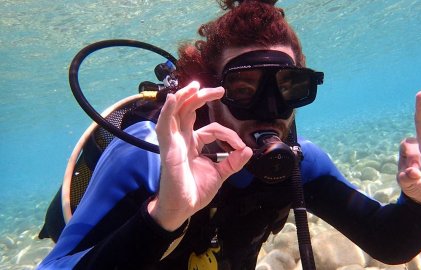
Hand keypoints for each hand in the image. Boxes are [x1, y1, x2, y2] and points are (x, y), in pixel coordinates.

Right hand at [148, 81, 252, 229]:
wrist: (183, 208)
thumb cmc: (195, 191)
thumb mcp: (220, 174)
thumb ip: (233, 161)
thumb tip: (248, 150)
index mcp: (193, 143)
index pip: (211, 129)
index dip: (228, 134)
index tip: (240, 147)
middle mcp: (182, 139)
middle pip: (189, 110)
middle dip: (202, 97)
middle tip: (219, 90)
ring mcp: (173, 142)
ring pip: (175, 112)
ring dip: (184, 97)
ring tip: (195, 86)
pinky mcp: (167, 148)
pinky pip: (164, 125)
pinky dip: (167, 111)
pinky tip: (172, 99)